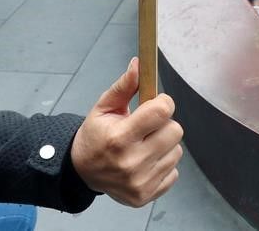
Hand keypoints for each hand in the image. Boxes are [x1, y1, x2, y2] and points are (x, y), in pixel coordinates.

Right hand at [71, 58, 183, 206]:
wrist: (81, 172)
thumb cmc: (95, 136)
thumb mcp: (103, 108)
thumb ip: (124, 86)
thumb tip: (139, 63)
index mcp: (119, 138)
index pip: (163, 111)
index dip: (163, 103)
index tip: (154, 104)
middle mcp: (131, 162)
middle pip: (176, 130)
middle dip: (164, 125)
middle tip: (147, 128)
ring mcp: (139, 182)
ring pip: (177, 151)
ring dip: (164, 146)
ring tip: (144, 146)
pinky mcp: (145, 196)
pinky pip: (174, 172)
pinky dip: (163, 165)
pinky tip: (145, 163)